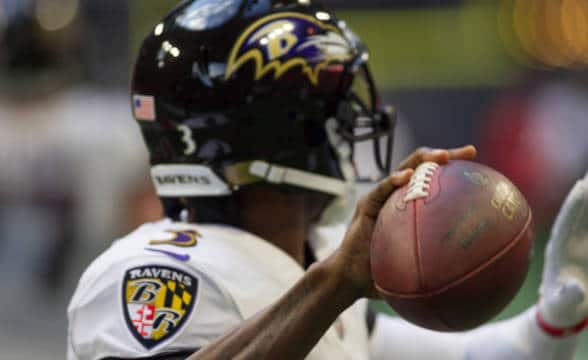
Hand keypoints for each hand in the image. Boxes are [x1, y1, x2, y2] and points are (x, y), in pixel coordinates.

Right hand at [330, 145, 476, 298]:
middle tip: (469, 152)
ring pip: (404, 169)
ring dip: (423, 160)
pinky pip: (381, 189)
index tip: (479, 166)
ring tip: (442, 156)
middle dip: (445, 155)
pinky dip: (393, 180)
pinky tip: (407, 176)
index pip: (435, 182)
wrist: (349, 278)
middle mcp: (398, 197)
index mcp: (411, 207)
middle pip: (423, 167)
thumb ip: (439, 269)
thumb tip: (475, 282)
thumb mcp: (417, 270)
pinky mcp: (366, 204)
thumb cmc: (383, 275)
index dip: (456, 172)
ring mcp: (381, 198)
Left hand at [539, 171, 587, 327]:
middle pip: (580, 211)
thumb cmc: (561, 308)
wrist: (563, 308)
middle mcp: (570, 240)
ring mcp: (581, 240)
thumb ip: (568, 297)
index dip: (574, 206)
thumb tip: (574, 288)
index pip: (566, 224)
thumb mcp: (563, 307)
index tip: (581, 187)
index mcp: (559, 250)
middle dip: (586, 190)